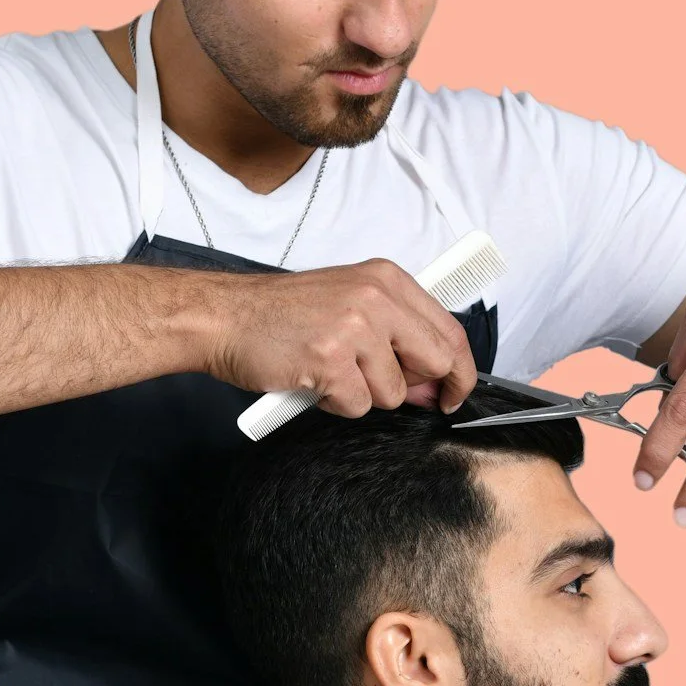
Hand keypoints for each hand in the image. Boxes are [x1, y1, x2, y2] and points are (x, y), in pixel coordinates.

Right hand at [205, 259, 477, 415]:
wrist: (225, 317)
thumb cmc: (284, 315)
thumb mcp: (350, 305)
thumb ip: (397, 337)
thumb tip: (435, 385)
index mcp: (388, 280)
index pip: (450, 331)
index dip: (460, 370)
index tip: (455, 392)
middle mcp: (377, 298)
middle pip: (436, 361)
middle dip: (415, 387)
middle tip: (378, 385)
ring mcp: (354, 328)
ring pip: (393, 392)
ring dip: (362, 395)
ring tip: (329, 372)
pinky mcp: (331, 360)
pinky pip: (357, 406)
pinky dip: (335, 404)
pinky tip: (314, 381)